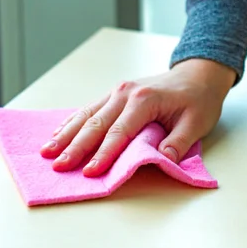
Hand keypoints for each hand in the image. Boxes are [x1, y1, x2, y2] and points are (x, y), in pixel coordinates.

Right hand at [39, 59, 235, 176]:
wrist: (198, 75)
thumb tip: (163, 161)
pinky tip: (58, 133)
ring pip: (86, 114)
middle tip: (58, 166)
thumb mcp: (197, 122)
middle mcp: (125, 93)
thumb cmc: (198, 99)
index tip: (90, 172)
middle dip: (75, 147)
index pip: (119, 132)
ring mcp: (118, 91)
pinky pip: (89, 108)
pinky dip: (72, 122)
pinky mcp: (115, 94)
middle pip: (95, 123)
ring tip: (47, 152)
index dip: (104, 154)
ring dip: (66, 134)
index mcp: (144, 100)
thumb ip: (179, 143)